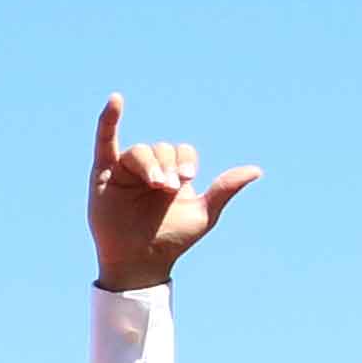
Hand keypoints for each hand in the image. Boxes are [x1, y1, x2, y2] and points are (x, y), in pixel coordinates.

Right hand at [90, 96, 260, 291]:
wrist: (141, 261)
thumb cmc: (172, 241)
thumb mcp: (204, 214)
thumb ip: (225, 189)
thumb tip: (257, 170)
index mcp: (173, 175)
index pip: (182, 151)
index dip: (186, 159)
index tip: (187, 178)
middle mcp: (150, 170)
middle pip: (161, 149)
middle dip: (168, 165)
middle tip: (168, 188)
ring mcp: (126, 171)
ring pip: (140, 150)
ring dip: (150, 163)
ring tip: (155, 184)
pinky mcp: (104, 174)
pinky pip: (105, 141)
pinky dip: (108, 119)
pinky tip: (115, 100)